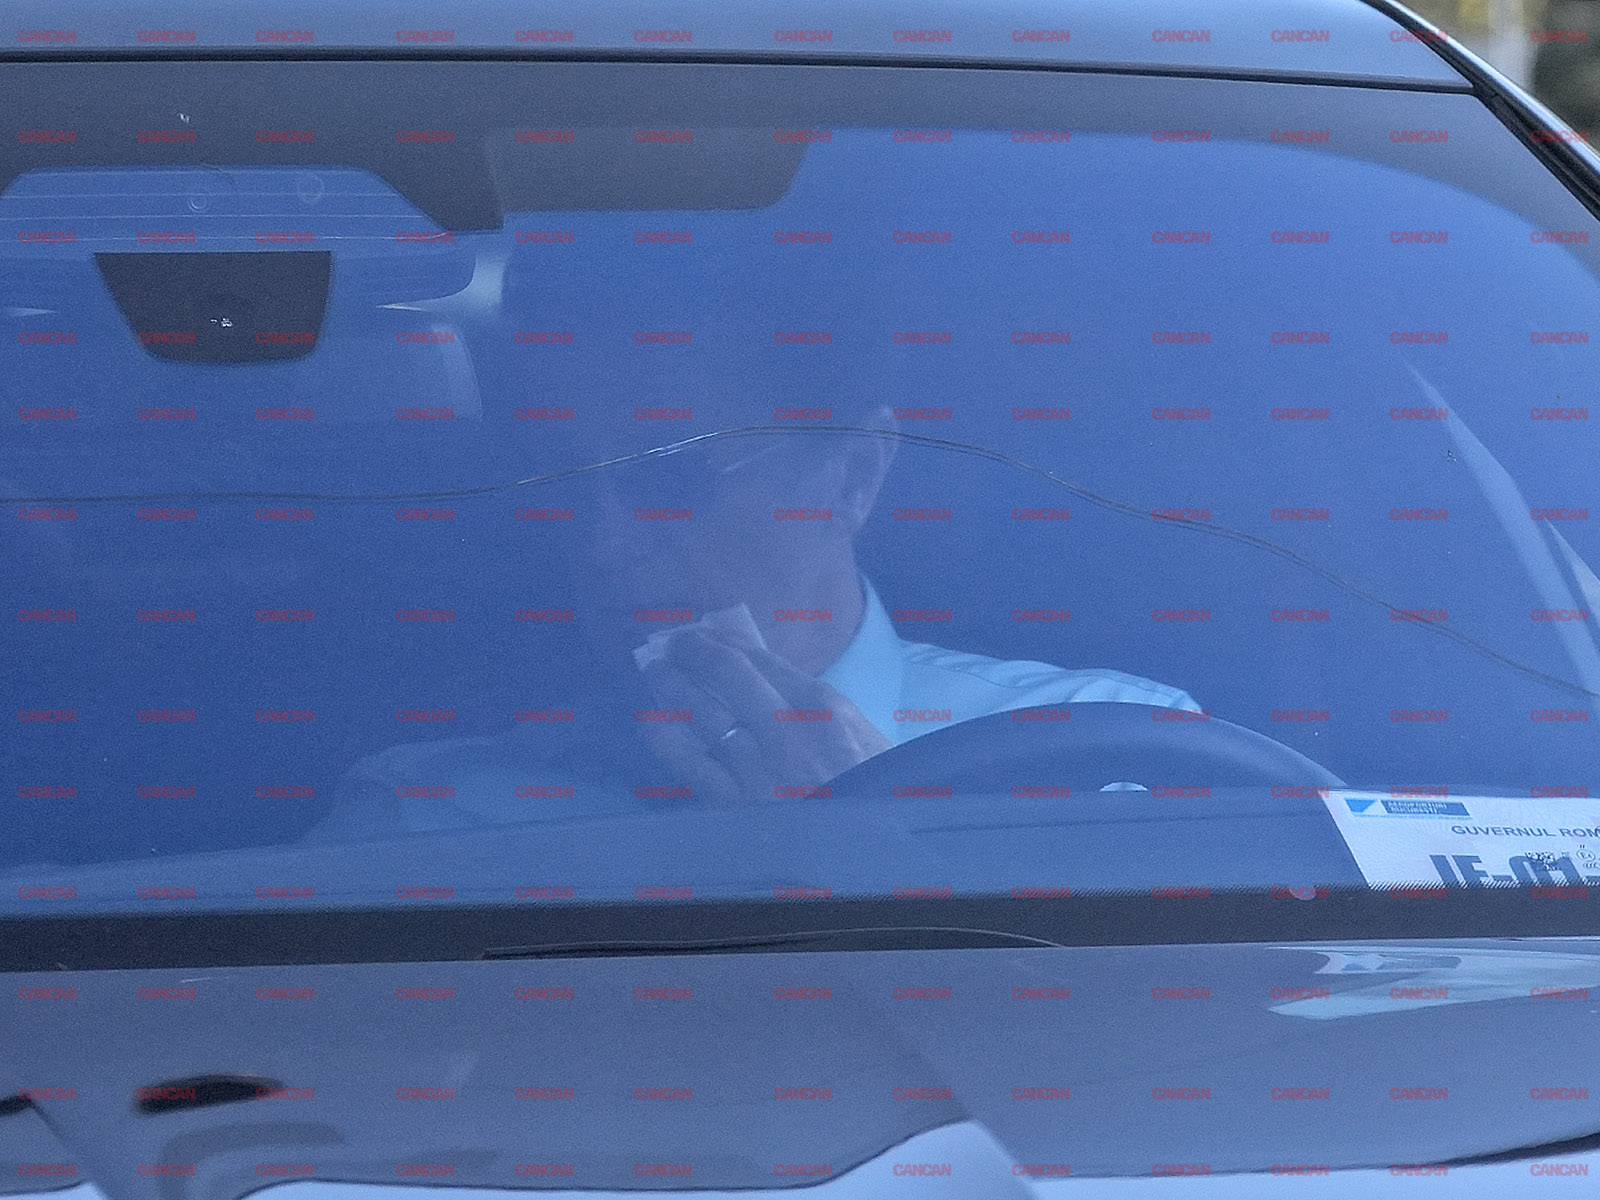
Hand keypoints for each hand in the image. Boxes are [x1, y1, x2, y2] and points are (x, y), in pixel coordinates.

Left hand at [635, 627, 892, 805]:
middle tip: (673, 644)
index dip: (724, 641)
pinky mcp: (735, 803)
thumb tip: (771, 684)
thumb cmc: (873, 794)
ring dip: (672, 685)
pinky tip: (653, 722)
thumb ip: (818, 710)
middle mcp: (784, 727)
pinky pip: (689, 761)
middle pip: (726, 673)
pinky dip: (666, 736)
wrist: (871, 853)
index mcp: (821, 706)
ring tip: (655, 671)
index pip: (759, 658)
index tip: (705, 636)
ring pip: (701, 710)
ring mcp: (757, 765)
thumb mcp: (863, 737)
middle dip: (693, 652)